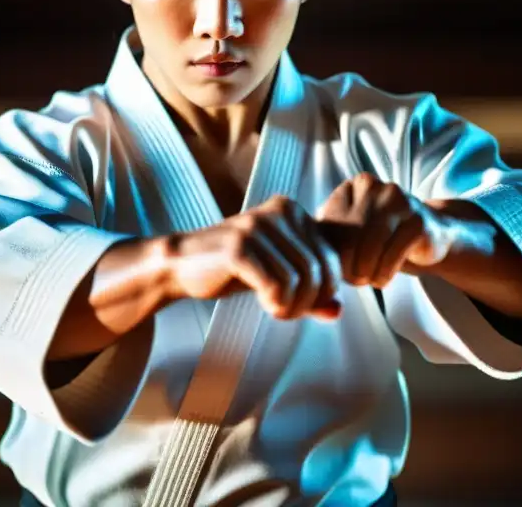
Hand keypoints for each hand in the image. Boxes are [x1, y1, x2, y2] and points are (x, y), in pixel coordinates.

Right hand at [161, 195, 343, 320]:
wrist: (183, 263)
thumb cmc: (235, 268)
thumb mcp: (278, 274)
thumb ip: (309, 290)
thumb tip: (337, 311)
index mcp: (293, 211)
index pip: (331, 258)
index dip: (323, 290)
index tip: (302, 303)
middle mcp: (278, 211)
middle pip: (317, 270)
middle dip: (308, 301)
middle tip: (287, 311)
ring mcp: (257, 227)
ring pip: (299, 279)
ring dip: (291, 305)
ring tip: (275, 309)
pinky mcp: (238, 247)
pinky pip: (276, 284)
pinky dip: (276, 303)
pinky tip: (264, 304)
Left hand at [316, 173, 448, 288]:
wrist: (425, 235)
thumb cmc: (378, 237)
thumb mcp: (348, 232)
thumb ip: (326, 238)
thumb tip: (306, 259)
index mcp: (352, 186)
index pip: (331, 225)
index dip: (330, 254)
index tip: (336, 271)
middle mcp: (374, 187)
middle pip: (350, 236)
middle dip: (348, 266)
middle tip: (353, 281)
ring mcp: (398, 200)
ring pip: (371, 246)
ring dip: (366, 272)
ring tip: (368, 280)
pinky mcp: (418, 220)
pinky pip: (394, 254)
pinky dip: (384, 273)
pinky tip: (382, 279)